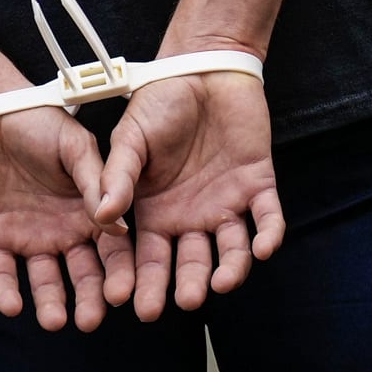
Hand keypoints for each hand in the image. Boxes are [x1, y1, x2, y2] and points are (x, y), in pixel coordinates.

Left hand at [0, 106, 132, 331]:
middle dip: (88, 299)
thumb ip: (96, 184)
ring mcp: (31, 237)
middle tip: (90, 320)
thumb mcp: (75, 147)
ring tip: (54, 321)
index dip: (120, 274)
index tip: (125, 296)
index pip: (113, 251)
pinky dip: (5, 290)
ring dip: (50, 303)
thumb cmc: (38, 121)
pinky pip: (2, 271)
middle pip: (82, 275)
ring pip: (45, 280)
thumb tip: (121, 228)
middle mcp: (65, 231)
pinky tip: (12, 306)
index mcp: (91, 211)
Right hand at [96, 70, 284, 319]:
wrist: (203, 67)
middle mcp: (191, 216)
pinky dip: (267, 236)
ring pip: (231, 249)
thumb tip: (103, 217)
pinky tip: (262, 249)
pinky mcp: (257, 186)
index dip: (141, 280)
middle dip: (185, 284)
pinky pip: (267, 219)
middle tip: (180, 302)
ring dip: (228, 269)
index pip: (148, 256)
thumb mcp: (131, 137)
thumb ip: (118, 175)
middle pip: (190, 262)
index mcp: (156, 210)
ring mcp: (226, 203)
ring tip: (219, 282)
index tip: (132, 304)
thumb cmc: (160, 101)